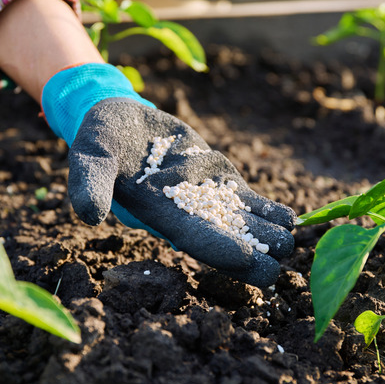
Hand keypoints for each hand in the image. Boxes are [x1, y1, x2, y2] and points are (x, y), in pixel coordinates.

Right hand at [41, 64, 294, 286]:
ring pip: (243, 223)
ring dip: (269, 234)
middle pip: (226, 239)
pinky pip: (248, 201)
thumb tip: (88, 215)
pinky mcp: (219, 180)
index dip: (225, 251)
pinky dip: (269, 211)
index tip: (255, 262)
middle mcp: (187, 213)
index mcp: (158, 214)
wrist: (117, 118)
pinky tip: (294, 220)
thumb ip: (88, 184)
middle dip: (256, 253)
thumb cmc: (100, 139)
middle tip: (286, 264)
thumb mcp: (89, 155)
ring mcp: (206, 198)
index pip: (196, 239)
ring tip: (296, 240)